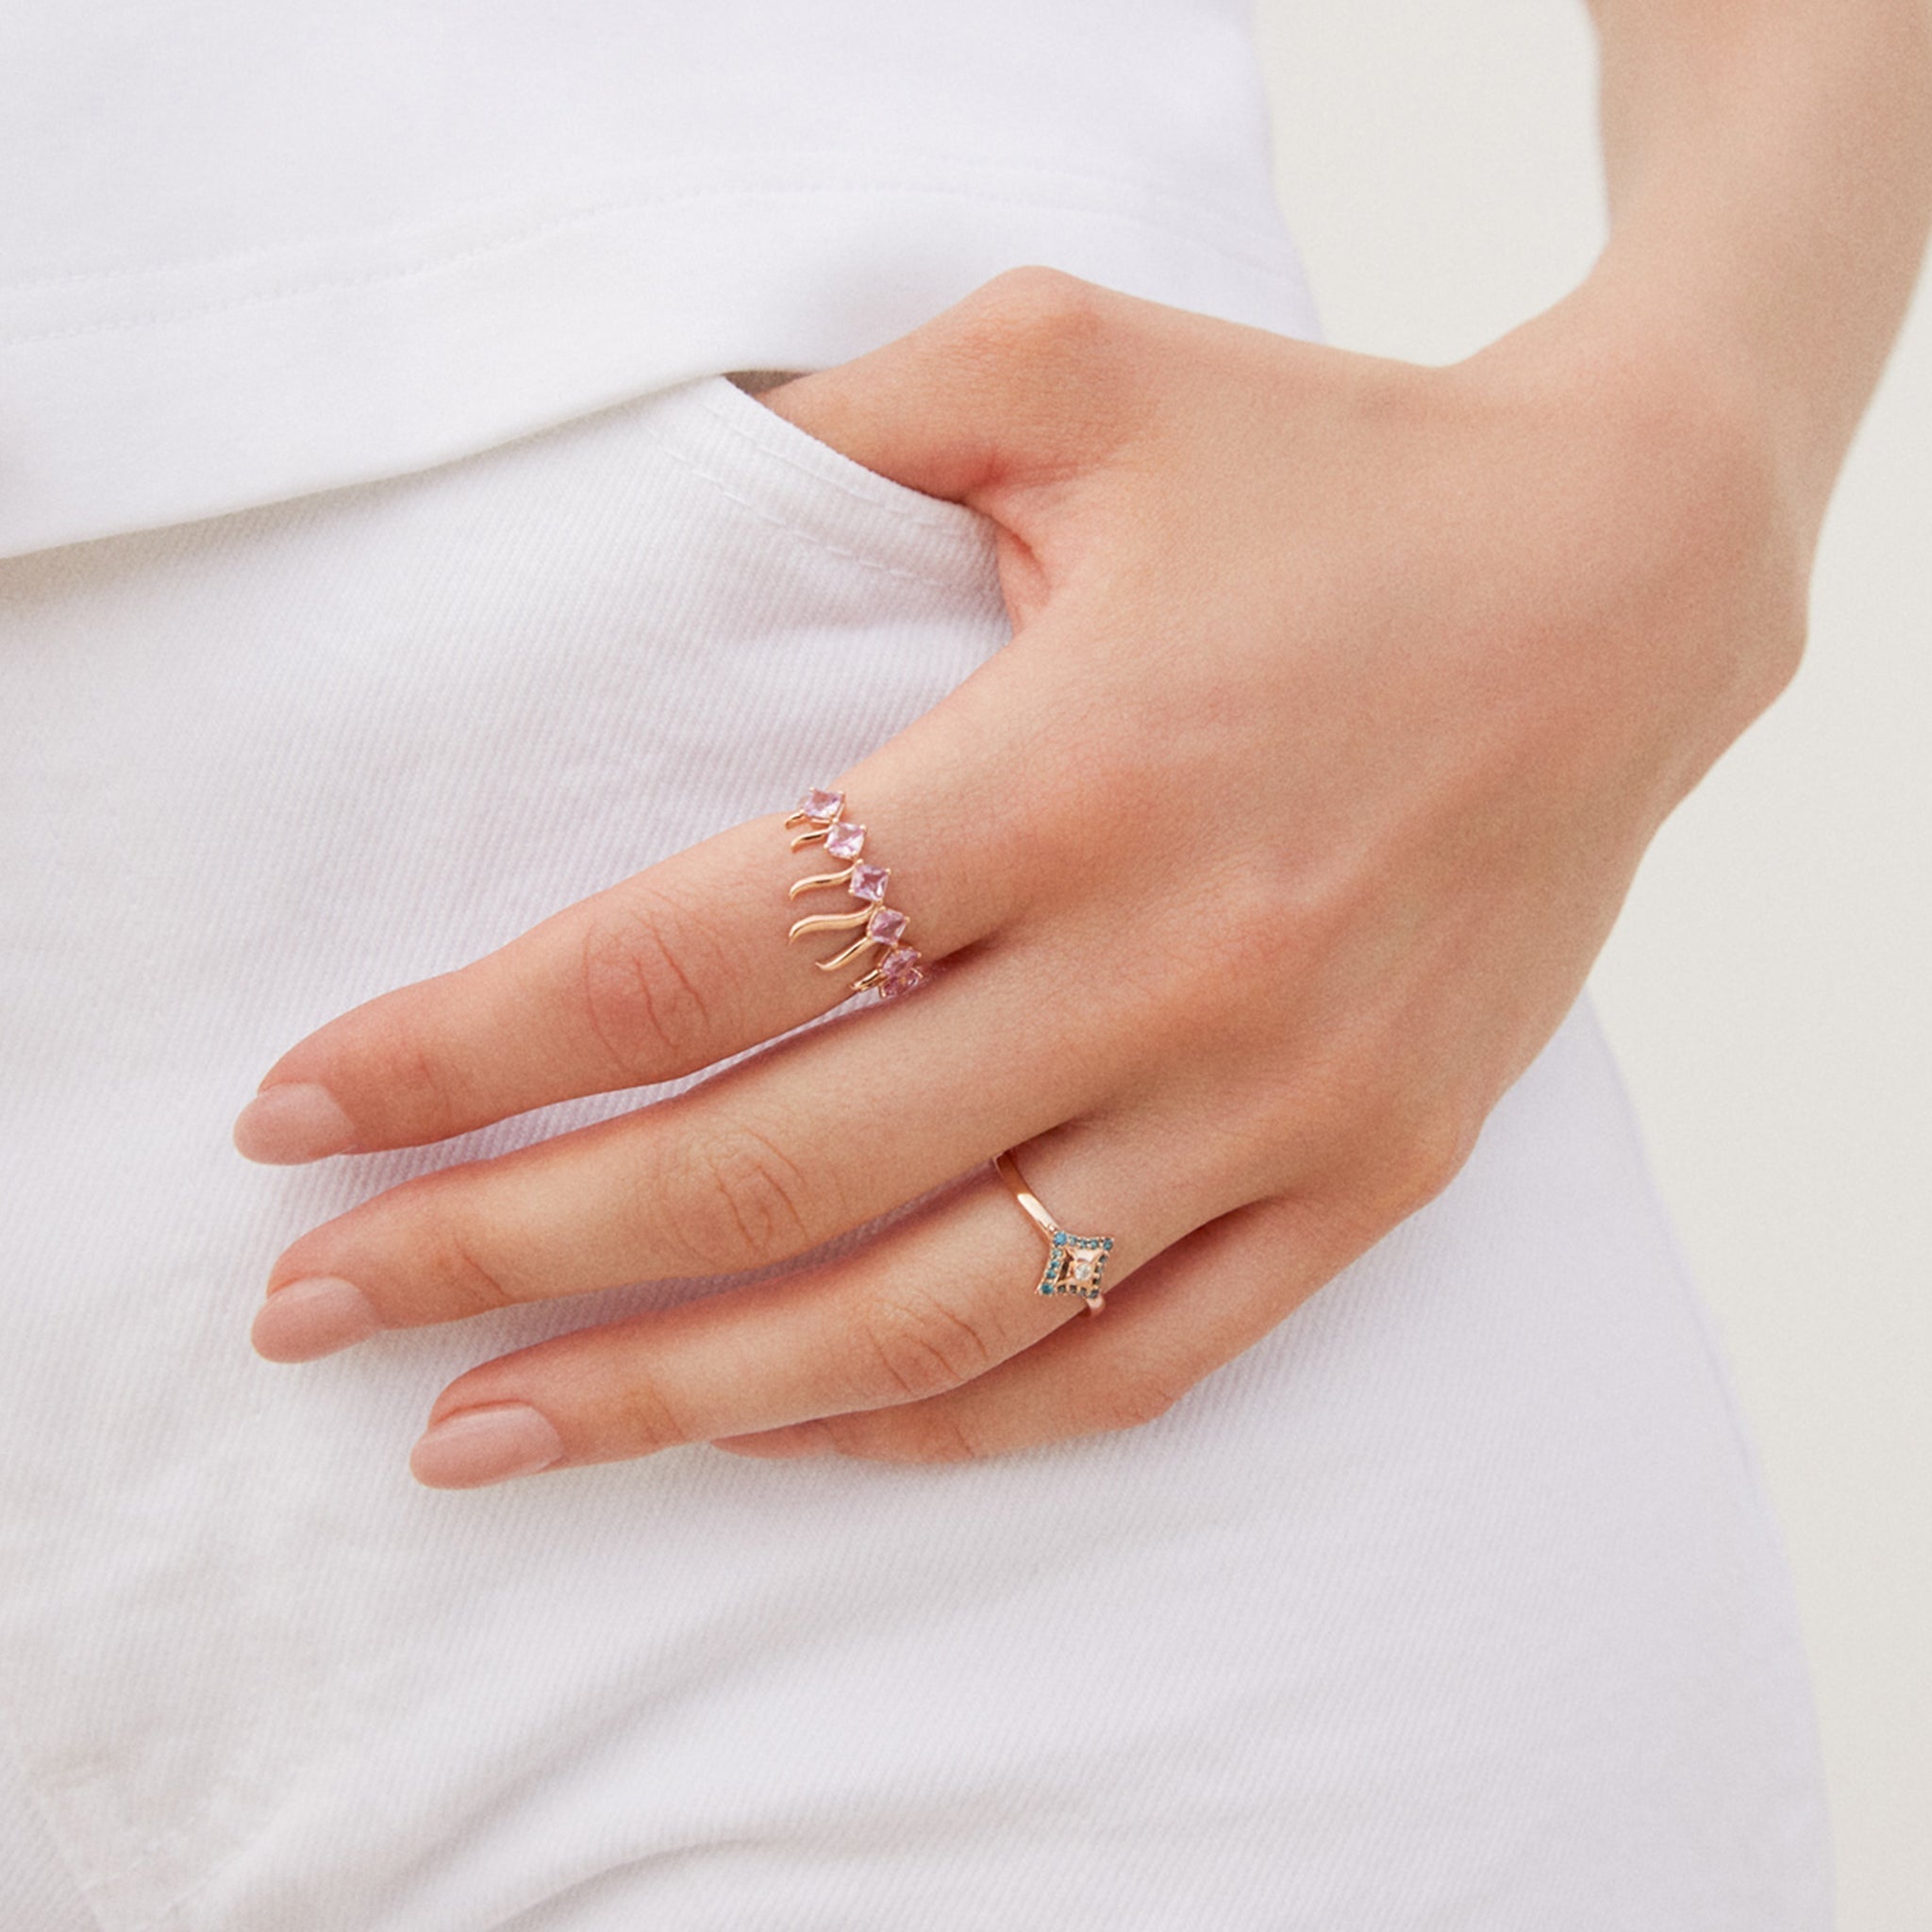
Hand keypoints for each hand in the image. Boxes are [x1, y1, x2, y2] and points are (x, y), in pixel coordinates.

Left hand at [235, 268, 1803, 1486]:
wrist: (1628, 584)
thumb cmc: (1340, 472)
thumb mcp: (1076, 367)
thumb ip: (840, 426)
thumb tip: (652, 484)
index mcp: (1068, 770)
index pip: (692, 962)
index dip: (466, 1051)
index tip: (301, 1117)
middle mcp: (1166, 973)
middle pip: (768, 1176)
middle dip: (502, 1257)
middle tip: (312, 1310)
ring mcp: (1276, 1107)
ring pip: (929, 1321)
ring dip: (682, 1400)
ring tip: (490, 1436)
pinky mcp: (1363, 1177)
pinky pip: (1123, 1359)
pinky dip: (937, 1423)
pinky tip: (786, 1425)